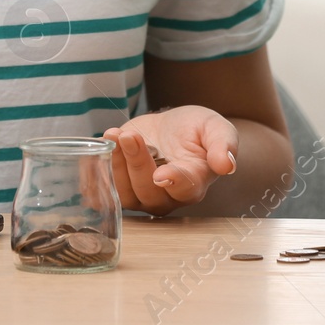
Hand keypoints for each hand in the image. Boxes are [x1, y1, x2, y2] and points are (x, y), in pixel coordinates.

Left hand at [103, 106, 237, 214]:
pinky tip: (99, 149)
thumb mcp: (215, 127)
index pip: (185, 188)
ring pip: (125, 193)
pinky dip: (97, 174)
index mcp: (195, 182)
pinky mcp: (122, 190)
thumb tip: (227, 165)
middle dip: (137, 162)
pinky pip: (104, 193)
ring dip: (116, 165)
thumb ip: (223, 144)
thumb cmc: (196, 130)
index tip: (162, 174)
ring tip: (114, 135)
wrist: (171, 129)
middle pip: (149, 190)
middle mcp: (168, 196)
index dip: (174, 182)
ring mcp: (142, 197)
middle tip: (129, 135)